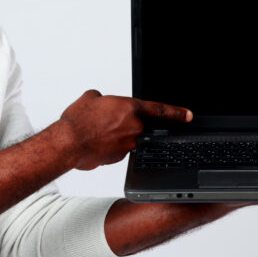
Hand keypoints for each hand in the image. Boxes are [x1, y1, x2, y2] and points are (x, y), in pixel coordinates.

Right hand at [58, 89, 191, 170]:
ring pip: (125, 138)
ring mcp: (128, 144)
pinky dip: (107, 146)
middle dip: (123, 125)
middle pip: (137, 125)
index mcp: (130, 108)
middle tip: (104, 124)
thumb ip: (102, 98)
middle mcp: (133, 127)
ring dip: (113, 136)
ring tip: (93, 133)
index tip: (188, 116)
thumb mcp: (90, 98)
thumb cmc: (78, 121)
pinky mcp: (119, 158)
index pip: (159, 110)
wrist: (69, 143)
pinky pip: (116, 149)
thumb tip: (102, 101)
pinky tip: (93, 143)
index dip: (176, 113)